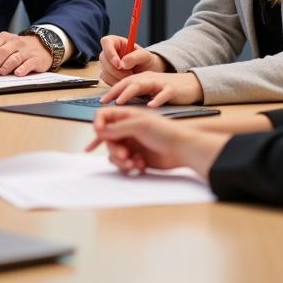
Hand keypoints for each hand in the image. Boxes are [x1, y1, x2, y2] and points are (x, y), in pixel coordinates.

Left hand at [0, 31, 51, 76]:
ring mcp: (26, 50)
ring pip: (13, 58)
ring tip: (0, 73)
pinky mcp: (36, 59)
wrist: (43, 45)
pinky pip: (28, 64)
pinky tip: (17, 73)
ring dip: (5, 66)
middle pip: (0, 52)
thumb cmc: (19, 49)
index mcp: (3, 38)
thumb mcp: (5, 47)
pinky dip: (22, 69)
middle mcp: (14, 42)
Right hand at [86, 107, 230, 179]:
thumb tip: (99, 130)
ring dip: (121, 160)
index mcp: (127, 117)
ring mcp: (131, 144)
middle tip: (124, 155)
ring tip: (133, 163)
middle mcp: (127, 130)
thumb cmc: (165, 132)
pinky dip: (129, 166)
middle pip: (107, 139)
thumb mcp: (139, 125)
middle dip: (114, 149)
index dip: (98, 124)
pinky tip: (141, 165)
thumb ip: (117, 128)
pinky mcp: (136, 157)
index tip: (99, 133)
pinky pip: (123, 164)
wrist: (183, 149)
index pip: (104, 116)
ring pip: (113, 154)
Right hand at [98, 34, 166, 84]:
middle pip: (103, 58)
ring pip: (104, 71)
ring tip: (130, 77)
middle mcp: (110, 52)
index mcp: (117, 42)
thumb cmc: (147, 61)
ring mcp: (107, 64)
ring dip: (117, 77)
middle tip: (129, 74)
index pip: (106, 42)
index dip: (110, 53)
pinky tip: (126, 81)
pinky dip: (116, 82)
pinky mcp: (107, 75)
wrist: (148, 73)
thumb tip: (123, 63)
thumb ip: (135, 57)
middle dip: (115, 69)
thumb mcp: (145, 56)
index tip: (119, 64)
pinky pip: (106, 80)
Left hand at [101, 70, 202, 106]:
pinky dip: (157, 99)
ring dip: (130, 93)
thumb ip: (137, 94)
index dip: (111, 91)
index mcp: (142, 78)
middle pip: (129, 82)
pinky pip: (164, 94)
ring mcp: (161, 83)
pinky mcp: (173, 89)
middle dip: (115, 91)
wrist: (191, 85)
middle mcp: (149, 78)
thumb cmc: (168, 89)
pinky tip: (151, 106)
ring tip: (120, 102)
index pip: (123, 83)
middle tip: (105, 102)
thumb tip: (120, 105)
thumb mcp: (150, 90)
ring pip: (143, 85)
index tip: (101, 102)